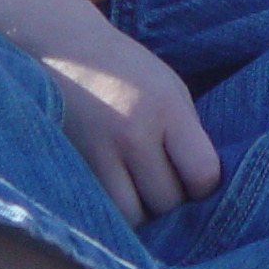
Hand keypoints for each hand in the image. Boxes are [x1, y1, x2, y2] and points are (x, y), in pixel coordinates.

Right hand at [39, 29, 222, 226]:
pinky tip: (118, 190)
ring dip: (143, 213)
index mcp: (165, 107)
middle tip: (165, 183)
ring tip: (141, 191)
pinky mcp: (72, 169)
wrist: (62, 51)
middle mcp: (131, 133)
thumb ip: (188, 136)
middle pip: (167, 202)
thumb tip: (205, 192)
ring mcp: (97, 154)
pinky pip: (104, 211)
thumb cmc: (126, 71)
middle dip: (173, 201)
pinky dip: (116, 211)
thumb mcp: (170, 89)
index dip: (204, 187)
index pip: (202, 174)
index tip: (195, 179)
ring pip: (134, 218)